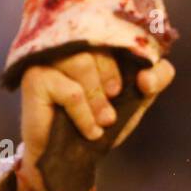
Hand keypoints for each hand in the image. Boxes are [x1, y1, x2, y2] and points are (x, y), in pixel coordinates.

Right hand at [15, 53, 175, 190]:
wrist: (66, 158)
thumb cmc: (100, 121)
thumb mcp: (135, 100)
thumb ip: (155, 80)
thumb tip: (146, 76)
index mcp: (96, 42)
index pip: (124, 32)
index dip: (141, 56)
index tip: (144, 84)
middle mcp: (71, 42)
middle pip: (100, 44)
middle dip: (112, 81)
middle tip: (112, 112)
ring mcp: (50, 58)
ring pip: (82, 63)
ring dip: (97, 99)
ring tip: (103, 122)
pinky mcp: (35, 78)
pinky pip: (71, 92)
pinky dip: (86, 114)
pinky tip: (90, 131)